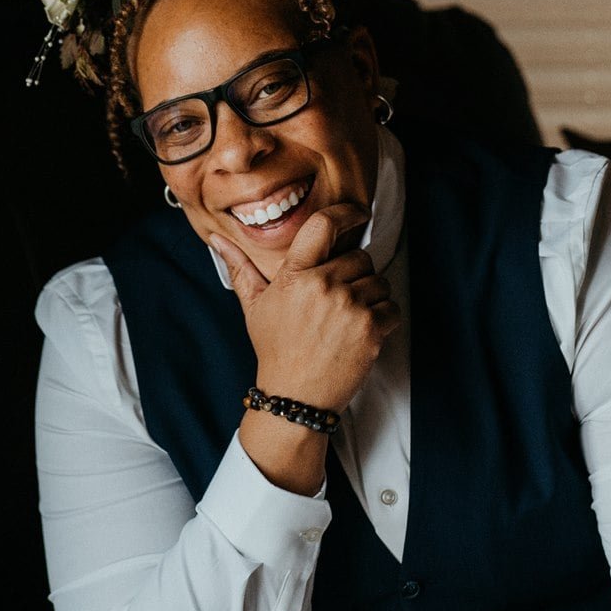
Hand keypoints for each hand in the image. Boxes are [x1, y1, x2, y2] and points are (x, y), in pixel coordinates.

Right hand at [212, 201, 401, 413]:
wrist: (295, 397)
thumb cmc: (275, 350)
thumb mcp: (254, 307)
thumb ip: (240, 269)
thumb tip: (218, 240)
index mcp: (294, 276)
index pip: (323, 226)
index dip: (346, 213)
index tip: (358, 213)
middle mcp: (323, 286)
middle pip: (360, 257)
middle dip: (356, 274)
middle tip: (340, 300)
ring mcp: (349, 308)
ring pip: (379, 282)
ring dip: (371, 297)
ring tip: (348, 319)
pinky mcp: (371, 329)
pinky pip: (392, 308)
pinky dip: (384, 319)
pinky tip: (361, 333)